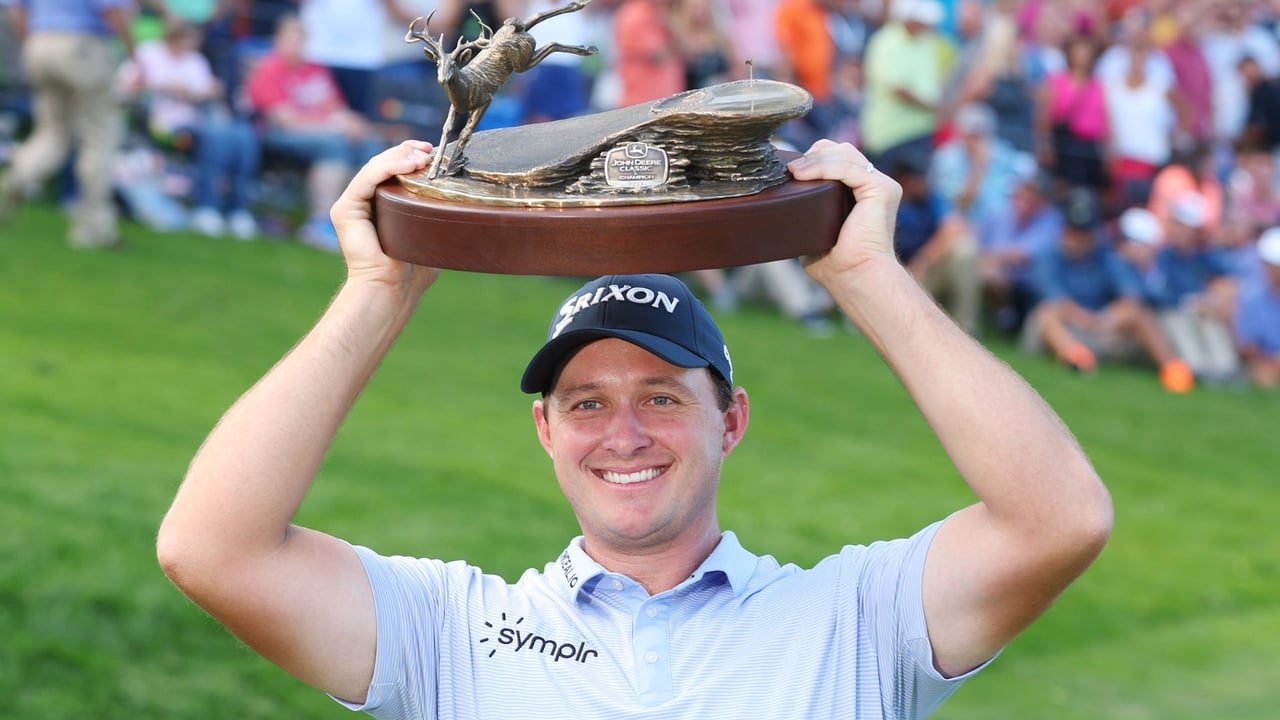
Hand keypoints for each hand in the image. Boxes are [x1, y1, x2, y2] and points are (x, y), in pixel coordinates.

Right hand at [330, 140, 439, 295]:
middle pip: (382, 164)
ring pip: (374, 168)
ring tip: (423, 156)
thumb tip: (464, 205)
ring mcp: (351, 204)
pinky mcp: (344, 210)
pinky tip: (408, 164)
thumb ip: (437, 216)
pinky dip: (387, 167)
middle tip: (429, 149)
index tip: (432, 152)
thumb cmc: (413, 269)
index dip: (409, 156)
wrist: (393, 289)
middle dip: (406, 152)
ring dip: (400, 157)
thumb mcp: (430, 234)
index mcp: (380, 204)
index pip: (392, 170)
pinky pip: (366, 180)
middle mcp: (363, 201)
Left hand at [786, 140, 901, 285]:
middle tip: (790, 170)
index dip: (814, 158)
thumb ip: (805, 217)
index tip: (790, 170)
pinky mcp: (883, 189)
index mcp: (862, 191)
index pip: (838, 158)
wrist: (855, 277)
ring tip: (792, 172)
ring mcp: (881, 184)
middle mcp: (875, 184)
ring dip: (814, 160)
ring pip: (844, 155)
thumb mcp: (814, 232)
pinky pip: (848, 168)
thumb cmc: (837, 265)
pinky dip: (823, 168)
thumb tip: (778, 211)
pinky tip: (803, 174)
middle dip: (813, 154)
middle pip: (841, 150)